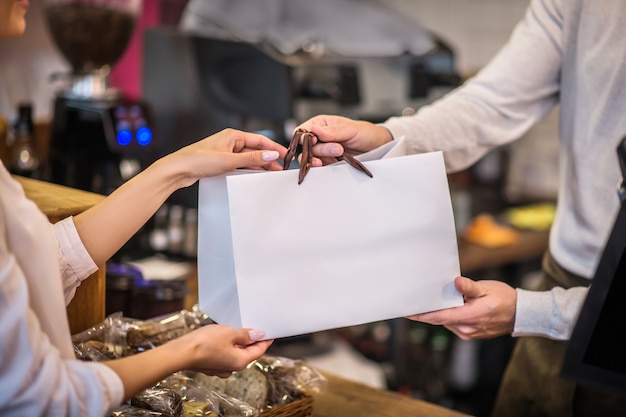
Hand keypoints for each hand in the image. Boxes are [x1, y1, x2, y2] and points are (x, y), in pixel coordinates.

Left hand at [164, 128, 287, 187]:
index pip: (260, 140)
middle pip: (255, 149)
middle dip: (268, 158)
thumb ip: (252, 158)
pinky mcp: (220, 162)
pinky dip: (249, 169)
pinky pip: (240, 164)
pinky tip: (255, 175)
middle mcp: (229, 141)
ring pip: (248, 157)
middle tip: (280, 169)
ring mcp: (225, 152)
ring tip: (271, 173)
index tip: (286, 155)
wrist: (178, 170)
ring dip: (259, 164)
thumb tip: (271, 155)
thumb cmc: (198, 160)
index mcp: (232, 135)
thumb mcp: (229, 160)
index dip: (274, 147)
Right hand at [174, 325, 273, 376]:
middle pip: (247, 353)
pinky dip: (227, 346)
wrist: (182, 352)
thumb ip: (245, 334)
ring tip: (237, 329)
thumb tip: (258, 335)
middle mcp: (232, 368)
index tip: (269, 333)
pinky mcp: (211, 365)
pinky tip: (223, 337)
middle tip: (253, 327)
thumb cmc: (204, 343)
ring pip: (235, 353)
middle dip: (251, 340)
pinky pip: (224, 354)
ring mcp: (220, 368)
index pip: (259, 350)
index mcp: (240, 362)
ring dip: (238, 342)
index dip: (265, 340)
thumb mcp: (230, 333)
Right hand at [296, 115, 392, 166]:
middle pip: (306, 146)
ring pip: (310, 158)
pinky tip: (329, 165)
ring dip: (321, 158)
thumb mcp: (350, 129)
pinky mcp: (327, 162)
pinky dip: (322, 168)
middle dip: (321, 149)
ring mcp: (322, 151)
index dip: (304, 137)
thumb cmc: (364, 133)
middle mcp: (319, 138)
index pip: (303, 131)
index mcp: (321, 124)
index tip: (315, 141)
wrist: (376, 147)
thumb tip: (315, 130)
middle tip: (338, 148)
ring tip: (337, 155)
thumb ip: (332, 131)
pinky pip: (318, 167)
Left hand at [407, 276, 516, 339]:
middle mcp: (467, 329)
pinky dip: (446, 315)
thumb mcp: (487, 289)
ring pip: (445, 322)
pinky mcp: (469, 333)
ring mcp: (468, 333)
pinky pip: (452, 324)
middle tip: (411, 300)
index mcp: (470, 317)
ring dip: (437, 312)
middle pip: (439, 320)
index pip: (439, 317)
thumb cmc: (505, 299)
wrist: (521, 315)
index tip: (407, 311)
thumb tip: (456, 282)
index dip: (421, 314)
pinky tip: (444, 305)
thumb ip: (470, 287)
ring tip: (426, 300)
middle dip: (425, 311)